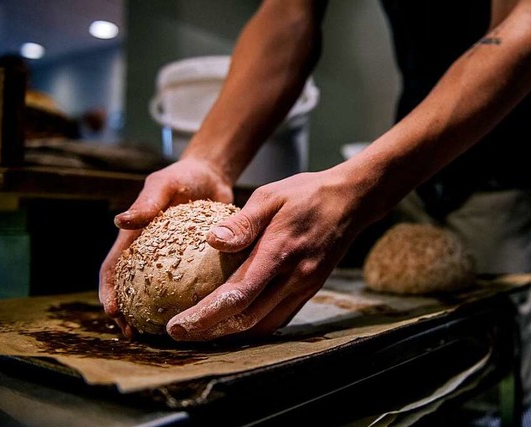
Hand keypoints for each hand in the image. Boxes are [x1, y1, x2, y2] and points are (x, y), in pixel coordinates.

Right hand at [98, 157, 233, 337]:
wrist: (212, 175)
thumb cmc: (183, 176)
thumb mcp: (164, 185)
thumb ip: (146, 202)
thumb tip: (119, 221)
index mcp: (134, 236)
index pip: (114, 267)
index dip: (109, 290)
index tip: (112, 311)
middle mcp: (149, 252)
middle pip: (132, 287)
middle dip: (128, 312)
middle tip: (133, 333)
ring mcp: (171, 258)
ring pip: (159, 291)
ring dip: (154, 312)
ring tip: (162, 333)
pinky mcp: (195, 261)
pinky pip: (189, 285)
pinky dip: (186, 300)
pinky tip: (196, 314)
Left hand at [166, 169, 367, 340]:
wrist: (353, 200)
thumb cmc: (308, 193)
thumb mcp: (271, 196)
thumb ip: (242, 222)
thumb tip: (212, 241)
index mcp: (279, 252)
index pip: (237, 295)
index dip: (205, 316)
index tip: (177, 326)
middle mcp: (293, 277)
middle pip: (247, 319)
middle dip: (210, 331)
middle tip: (179, 333)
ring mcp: (305, 286)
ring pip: (264, 324)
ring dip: (231, 333)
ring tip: (203, 331)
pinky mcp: (311, 288)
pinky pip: (280, 318)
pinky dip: (255, 325)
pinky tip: (237, 322)